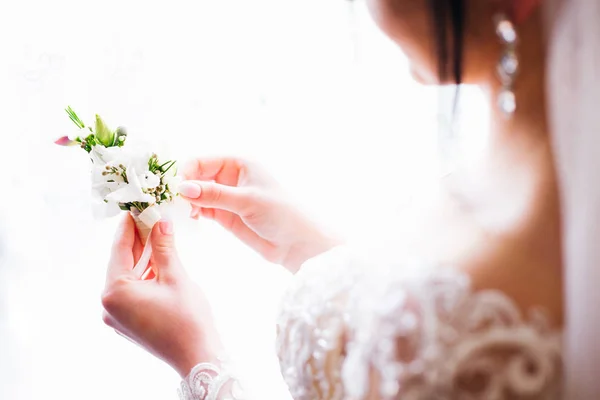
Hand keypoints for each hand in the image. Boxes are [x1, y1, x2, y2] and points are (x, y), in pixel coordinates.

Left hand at [101, 215, 221, 377]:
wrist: (197, 356)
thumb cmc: (188, 319)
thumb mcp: (176, 276)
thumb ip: (164, 247)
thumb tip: (161, 222)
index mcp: (115, 292)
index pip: (119, 250)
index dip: (128, 227)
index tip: (133, 207)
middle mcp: (109, 305)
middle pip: (122, 263)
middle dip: (137, 241)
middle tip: (148, 216)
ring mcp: (117, 316)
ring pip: (128, 277)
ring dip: (142, 258)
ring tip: (156, 234)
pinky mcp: (128, 322)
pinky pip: (132, 291)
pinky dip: (144, 275)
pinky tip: (157, 260)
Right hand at [179, 157, 340, 272]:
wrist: (297, 243)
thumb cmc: (281, 213)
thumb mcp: (248, 200)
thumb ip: (215, 195)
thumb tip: (183, 189)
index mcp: (239, 163)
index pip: (203, 161)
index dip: (187, 171)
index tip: (175, 186)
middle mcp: (231, 177)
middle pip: (197, 176)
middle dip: (184, 186)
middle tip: (174, 201)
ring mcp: (227, 196)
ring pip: (197, 193)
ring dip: (187, 201)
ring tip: (184, 212)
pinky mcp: (225, 215)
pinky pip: (203, 208)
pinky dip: (194, 212)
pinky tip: (192, 218)